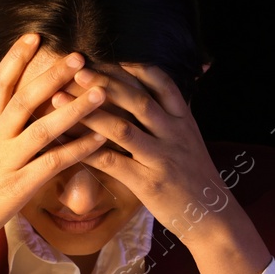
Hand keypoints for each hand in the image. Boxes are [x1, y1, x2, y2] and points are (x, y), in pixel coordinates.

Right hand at [0, 33, 107, 273]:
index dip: (16, 57)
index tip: (35, 35)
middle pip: (26, 98)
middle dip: (53, 75)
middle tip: (79, 57)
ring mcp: (7, 160)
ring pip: (44, 128)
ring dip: (76, 109)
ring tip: (101, 92)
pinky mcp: (19, 185)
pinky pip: (54, 163)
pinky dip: (78, 149)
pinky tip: (99, 140)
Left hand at [65, 63, 271, 273]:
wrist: (214, 217)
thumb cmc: (195, 178)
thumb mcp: (190, 141)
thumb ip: (170, 118)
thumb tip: (146, 95)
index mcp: (183, 120)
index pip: (161, 83)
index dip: (134, 68)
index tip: (108, 56)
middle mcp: (174, 134)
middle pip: (138, 100)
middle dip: (106, 82)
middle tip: (77, 69)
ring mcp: (162, 158)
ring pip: (123, 129)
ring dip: (89, 112)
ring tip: (60, 100)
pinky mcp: (149, 183)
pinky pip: (114, 163)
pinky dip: (87, 151)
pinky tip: (65, 144)